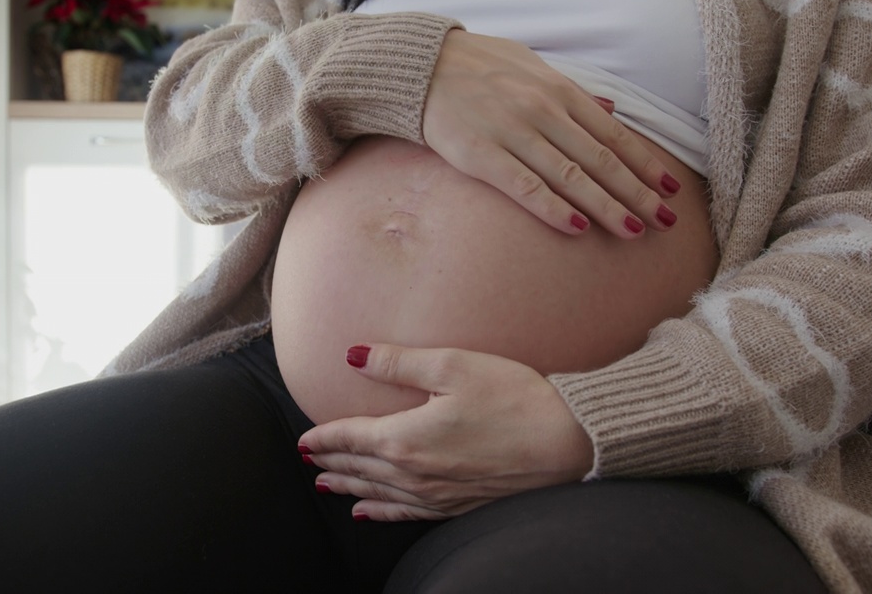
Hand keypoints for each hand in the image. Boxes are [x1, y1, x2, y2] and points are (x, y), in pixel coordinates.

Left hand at [297, 344, 594, 521]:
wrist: (567, 443)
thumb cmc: (515, 397)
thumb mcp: (453, 366)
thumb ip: (398, 363)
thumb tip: (352, 355)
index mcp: (406, 438)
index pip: (350, 437)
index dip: (323, 438)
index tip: (303, 439)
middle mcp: (414, 473)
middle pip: (359, 468)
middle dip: (330, 462)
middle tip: (308, 459)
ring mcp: (436, 495)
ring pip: (377, 493)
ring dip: (348, 487)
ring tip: (326, 484)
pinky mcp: (458, 505)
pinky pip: (405, 514)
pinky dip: (380, 513)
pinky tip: (368, 513)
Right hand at [423, 29, 680, 237]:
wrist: (420, 64)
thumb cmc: (477, 66)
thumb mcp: (530, 65)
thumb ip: (571, 91)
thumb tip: (610, 110)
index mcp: (558, 90)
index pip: (613, 134)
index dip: (646, 163)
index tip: (672, 188)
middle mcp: (542, 111)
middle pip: (600, 159)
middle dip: (638, 191)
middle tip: (667, 221)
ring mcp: (513, 133)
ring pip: (571, 176)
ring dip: (606, 205)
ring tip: (635, 230)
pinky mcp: (481, 155)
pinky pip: (525, 187)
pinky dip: (554, 208)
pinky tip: (578, 228)